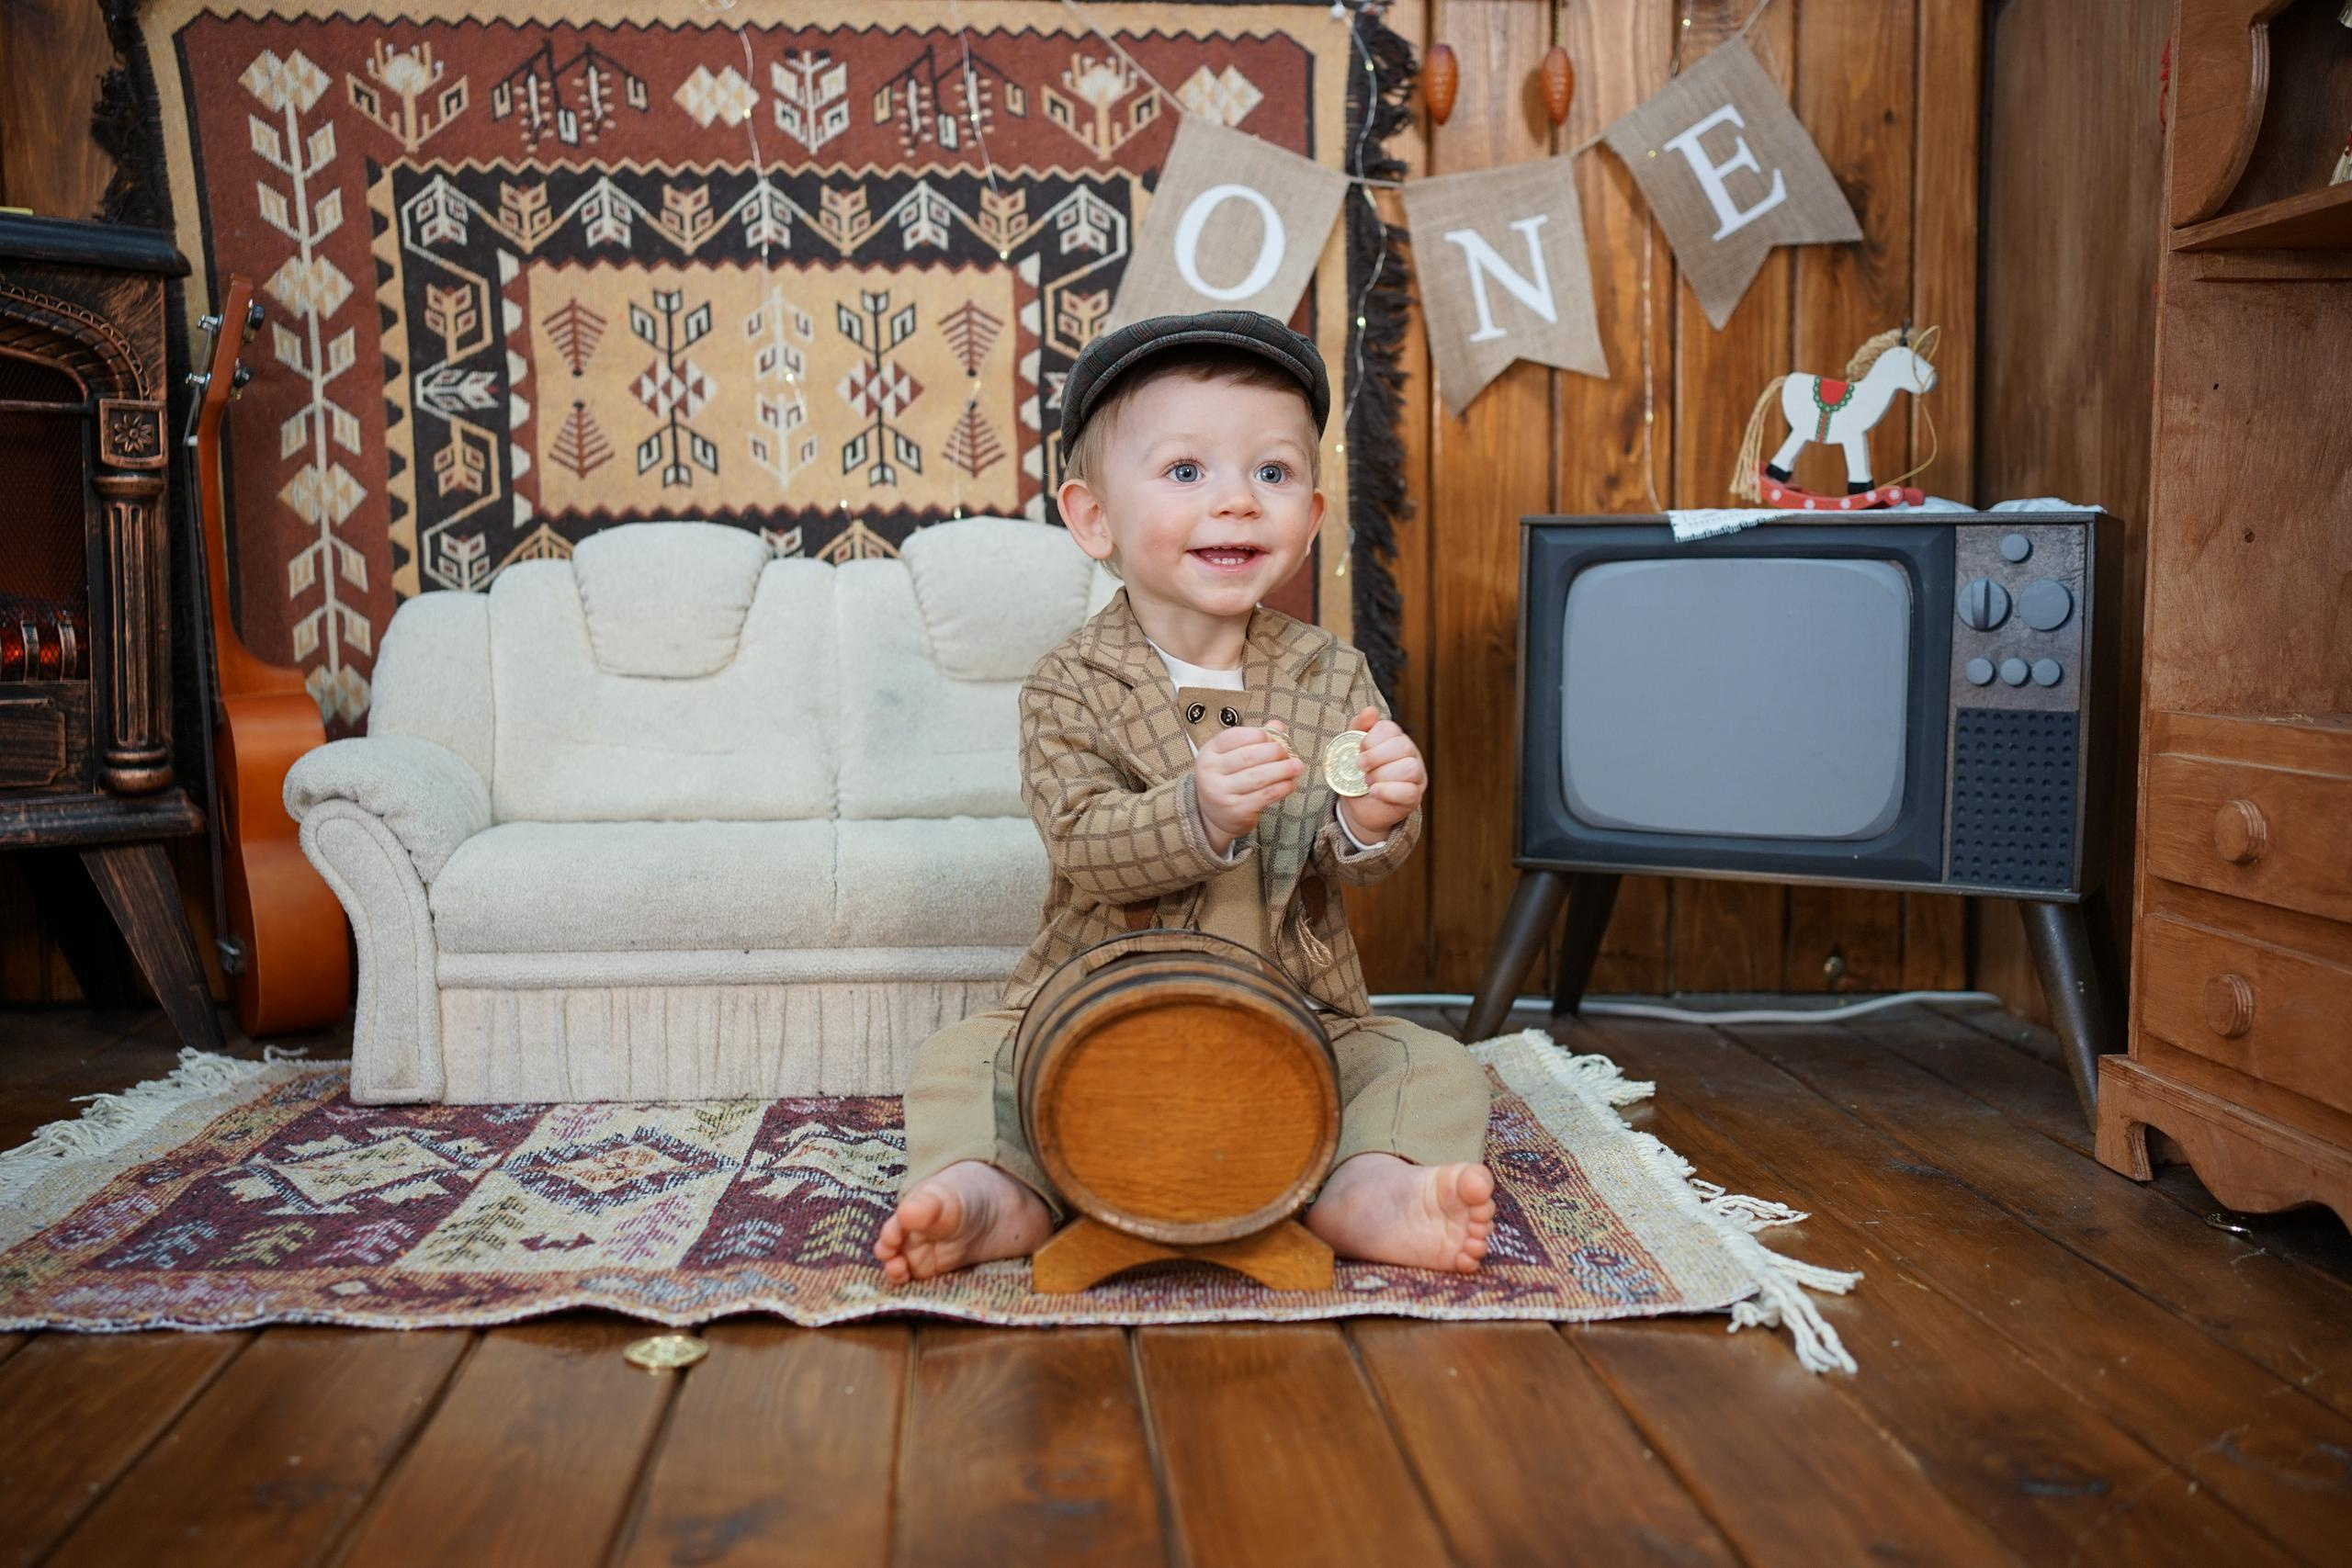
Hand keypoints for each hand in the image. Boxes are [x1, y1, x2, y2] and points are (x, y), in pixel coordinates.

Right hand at [1195, 719, 1305, 855]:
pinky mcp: (1236, 810)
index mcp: (1209, 753)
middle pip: (1247, 756)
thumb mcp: (1231, 756)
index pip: (1233, 737)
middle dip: (1273, 752)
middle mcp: (1210, 772)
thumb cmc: (1226, 780)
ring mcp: (1222, 793)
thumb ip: (1254, 739)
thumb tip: (1277, 725)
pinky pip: (1264, 795)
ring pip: (1258, 777)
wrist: (1214, 816)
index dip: (1257, 734)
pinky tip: (1290, 783)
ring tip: (1297, 766)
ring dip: (1282, 770)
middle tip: (1288, 751)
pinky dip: (1281, 788)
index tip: (1274, 738)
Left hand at [1335, 704, 1425, 842]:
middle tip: (1360, 767)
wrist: (1359, 807)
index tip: (1358, 750)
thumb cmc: (1358, 774)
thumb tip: (1371, 710)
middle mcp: (1410, 754)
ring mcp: (1416, 776)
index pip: (1390, 729)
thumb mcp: (1352, 748)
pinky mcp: (1414, 797)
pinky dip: (1388, 791)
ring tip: (1367, 782)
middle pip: (1403, 746)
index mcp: (1396, 739)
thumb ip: (1359, 727)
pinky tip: (1374, 792)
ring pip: (1409, 768)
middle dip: (1376, 757)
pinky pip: (1408, 792)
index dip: (1371, 739)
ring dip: (1382, 775)